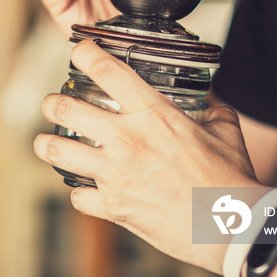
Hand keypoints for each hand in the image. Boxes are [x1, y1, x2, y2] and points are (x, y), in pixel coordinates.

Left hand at [34, 39, 259, 272]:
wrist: (230, 226)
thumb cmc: (229, 176)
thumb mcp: (224, 129)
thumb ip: (212, 109)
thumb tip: (208, 101)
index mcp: (152, 112)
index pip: (106, 69)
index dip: (84, 53)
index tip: (79, 51)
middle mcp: (126, 138)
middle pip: (66, 107)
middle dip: (51, 102)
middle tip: (52, 103)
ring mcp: (115, 173)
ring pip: (57, 151)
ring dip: (48, 144)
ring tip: (47, 142)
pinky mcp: (113, 206)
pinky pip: (78, 196)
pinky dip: (80, 191)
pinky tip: (87, 187)